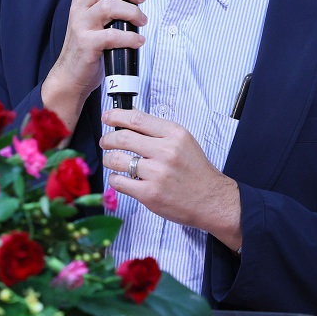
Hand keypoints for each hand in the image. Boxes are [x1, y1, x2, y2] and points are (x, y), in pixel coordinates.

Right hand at [41, 0, 145, 131]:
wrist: (72, 74)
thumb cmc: (89, 43)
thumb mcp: (96, 16)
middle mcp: (79, 7)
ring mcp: (81, 25)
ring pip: (109, 6)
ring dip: (132, 12)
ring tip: (141, 21)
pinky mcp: (87, 44)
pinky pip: (112, 35)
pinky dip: (130, 37)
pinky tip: (137, 40)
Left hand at [100, 107, 243, 250]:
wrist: (211, 200)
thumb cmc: (195, 171)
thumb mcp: (183, 142)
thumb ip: (158, 131)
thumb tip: (129, 119)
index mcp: (174, 135)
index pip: (137, 119)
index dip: (116, 116)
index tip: (107, 117)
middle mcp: (165, 152)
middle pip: (122, 137)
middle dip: (107, 138)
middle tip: (105, 141)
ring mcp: (157, 174)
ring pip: (117, 159)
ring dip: (108, 158)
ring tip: (111, 160)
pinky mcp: (149, 194)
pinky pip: (119, 181)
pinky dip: (114, 178)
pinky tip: (119, 177)